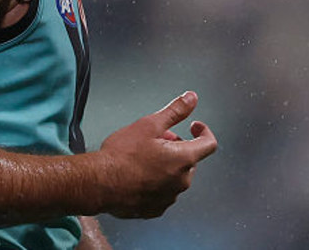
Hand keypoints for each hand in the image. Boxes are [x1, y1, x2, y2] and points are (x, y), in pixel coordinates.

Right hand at [95, 91, 217, 218]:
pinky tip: (136, 175)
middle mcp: (181, 181)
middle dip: (175, 147)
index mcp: (184, 158)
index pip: (209, 143)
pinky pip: (162, 192)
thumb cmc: (121, 156)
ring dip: (164, 165)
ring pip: (174, 176)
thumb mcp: (148, 124)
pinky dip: (154, 182)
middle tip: (153, 141)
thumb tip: (191, 99)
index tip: (194, 126)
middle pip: (188, 159)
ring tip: (140, 158)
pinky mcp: (156, 209)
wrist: (99, 183)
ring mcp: (169, 197)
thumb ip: (174, 111)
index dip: (203, 131)